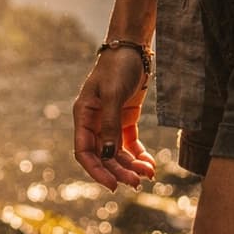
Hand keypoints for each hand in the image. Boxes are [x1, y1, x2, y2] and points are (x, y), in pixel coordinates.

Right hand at [71, 44, 157, 189]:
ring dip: (131, 166)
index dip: (96, 171)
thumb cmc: (117, 67)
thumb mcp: (112, 94)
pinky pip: (129, 144)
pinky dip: (138, 156)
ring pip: (118, 153)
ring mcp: (110, 122)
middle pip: (104, 156)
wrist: (133, 48)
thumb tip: (109, 155)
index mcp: (83, 117)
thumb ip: (110, 124)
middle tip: (136, 182)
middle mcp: (94, 123)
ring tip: (148, 174)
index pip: (84, 152)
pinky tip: (149, 164)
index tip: (112, 185)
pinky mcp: (125, 119)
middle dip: (119, 171)